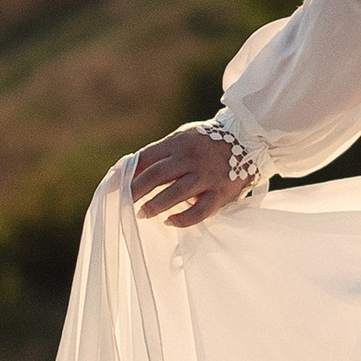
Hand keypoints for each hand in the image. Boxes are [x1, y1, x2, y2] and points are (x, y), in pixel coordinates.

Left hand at [132, 125, 248, 227]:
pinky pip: (199, 211)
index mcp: (179, 143)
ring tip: (141, 213)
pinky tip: (169, 222)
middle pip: (155, 176)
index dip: (126, 174)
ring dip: (154, 205)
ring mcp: (207, 176)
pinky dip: (182, 219)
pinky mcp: (221, 193)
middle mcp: (191, 158)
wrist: (249, 139)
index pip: (146, 159)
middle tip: (122, 203)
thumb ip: (161, 153)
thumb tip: (130, 171)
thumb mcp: (183, 138)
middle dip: (134, 192)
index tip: (111, 187)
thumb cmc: (208, 141)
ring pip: (174, 194)